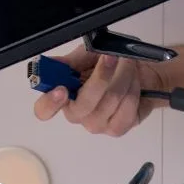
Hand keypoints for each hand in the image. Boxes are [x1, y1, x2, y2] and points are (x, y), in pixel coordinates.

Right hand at [32, 46, 166, 137]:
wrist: (140, 71)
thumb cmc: (111, 63)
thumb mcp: (88, 55)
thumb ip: (69, 61)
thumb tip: (50, 64)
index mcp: (63, 95)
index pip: (44, 110)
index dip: (50, 103)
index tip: (61, 89)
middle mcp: (77, 114)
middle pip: (82, 107)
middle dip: (100, 78)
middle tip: (111, 57)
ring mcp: (97, 124)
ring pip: (108, 104)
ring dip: (122, 78)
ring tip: (127, 65)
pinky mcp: (118, 129)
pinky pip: (125, 112)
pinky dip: (132, 92)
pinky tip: (133, 84)